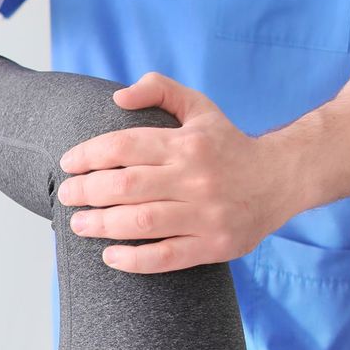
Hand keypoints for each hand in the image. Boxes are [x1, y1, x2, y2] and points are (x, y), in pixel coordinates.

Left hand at [56, 72, 300, 272]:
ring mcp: (206, 214)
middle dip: (86, 192)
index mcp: (187, 143)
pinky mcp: (215, 245)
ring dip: (101, 225)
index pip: (123, 147)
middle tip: (66, 196)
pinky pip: (166, 256)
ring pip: (140, 222)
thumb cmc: (229, 144)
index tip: (68, 165)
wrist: (283, 178)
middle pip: (125, 186)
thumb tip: (118, 98)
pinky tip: (110, 255)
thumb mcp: (200, 107)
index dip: (88, 156)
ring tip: (78, 224)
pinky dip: (133, 260)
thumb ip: (159, 90)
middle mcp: (195, 178)